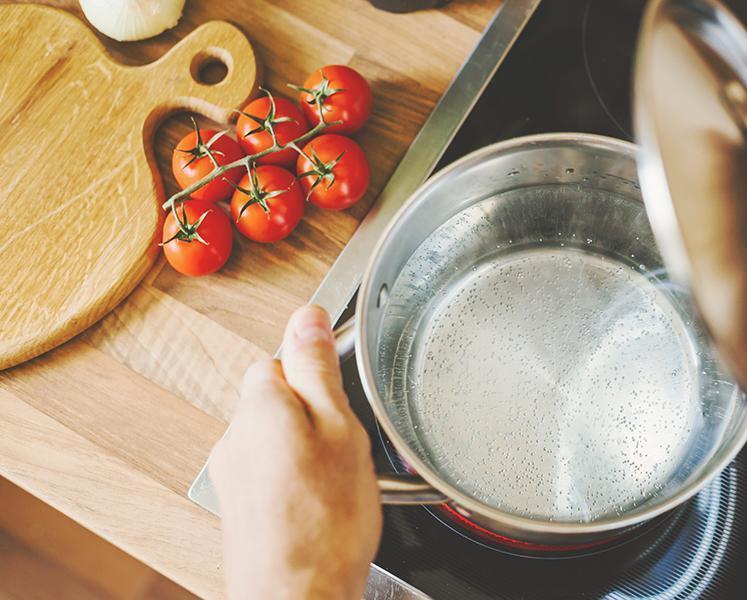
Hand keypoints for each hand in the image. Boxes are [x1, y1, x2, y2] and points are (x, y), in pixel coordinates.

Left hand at [210, 305, 380, 599]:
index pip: (283, 355)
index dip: (319, 371)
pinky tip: (322, 503)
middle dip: (314, 411)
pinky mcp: (239, 505)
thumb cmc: (324, 524)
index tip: (344, 394)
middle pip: (279, 396)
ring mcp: (233, 472)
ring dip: (305, 447)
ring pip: (276, 435)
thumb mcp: (340, 429)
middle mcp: (235, 434)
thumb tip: (306, 316)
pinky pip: (271, 470)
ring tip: (339, 480)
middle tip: (349, 443)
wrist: (297, 597)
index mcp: (260, 404)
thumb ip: (317, 368)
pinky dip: (295, 478)